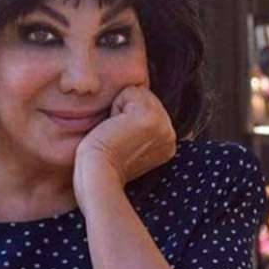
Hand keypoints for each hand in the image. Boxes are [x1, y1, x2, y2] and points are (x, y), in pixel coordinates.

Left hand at [73, 85, 176, 204]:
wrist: (98, 176)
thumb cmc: (102, 165)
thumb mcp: (127, 144)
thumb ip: (136, 127)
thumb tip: (127, 110)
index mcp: (167, 142)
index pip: (146, 106)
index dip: (126, 118)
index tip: (120, 142)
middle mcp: (170, 133)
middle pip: (143, 96)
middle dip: (123, 111)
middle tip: (116, 138)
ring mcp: (163, 125)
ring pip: (136, 93)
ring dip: (119, 109)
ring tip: (115, 134)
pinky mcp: (150, 118)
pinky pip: (129, 92)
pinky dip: (115, 106)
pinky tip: (114, 128)